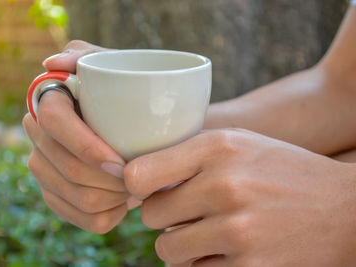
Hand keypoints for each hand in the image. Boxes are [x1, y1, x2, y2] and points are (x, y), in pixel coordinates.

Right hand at [23, 40, 138, 233]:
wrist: (147, 128)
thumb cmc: (133, 96)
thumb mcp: (115, 66)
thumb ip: (86, 56)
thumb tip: (53, 63)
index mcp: (49, 102)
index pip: (54, 122)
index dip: (86, 146)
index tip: (121, 161)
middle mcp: (39, 137)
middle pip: (68, 168)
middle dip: (111, 180)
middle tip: (143, 176)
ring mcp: (45, 170)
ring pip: (80, 198)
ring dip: (117, 197)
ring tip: (139, 185)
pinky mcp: (58, 197)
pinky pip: (86, 220)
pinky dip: (114, 214)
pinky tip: (127, 200)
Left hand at [124, 129, 355, 265]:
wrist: (343, 208)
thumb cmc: (281, 170)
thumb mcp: (238, 143)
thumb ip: (188, 154)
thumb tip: (134, 177)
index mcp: (218, 148)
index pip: (138, 174)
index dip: (135, 184)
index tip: (145, 188)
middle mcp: (225, 186)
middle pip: (150, 214)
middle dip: (164, 215)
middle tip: (188, 210)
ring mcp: (237, 231)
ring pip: (167, 248)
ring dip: (180, 243)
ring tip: (208, 230)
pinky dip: (204, 262)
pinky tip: (229, 248)